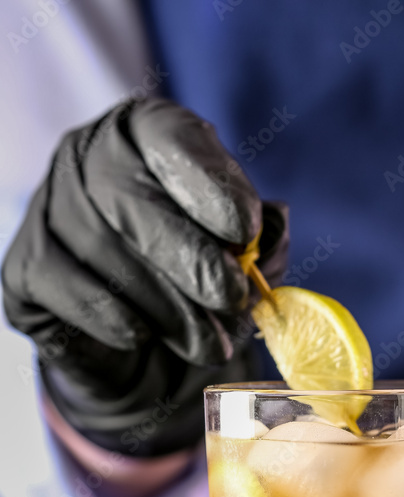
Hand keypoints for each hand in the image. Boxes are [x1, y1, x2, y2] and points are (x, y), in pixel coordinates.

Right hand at [2, 98, 287, 455]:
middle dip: (191, 256)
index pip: (172, 138)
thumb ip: (263, 241)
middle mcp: (90, 158)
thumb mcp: (239, 257)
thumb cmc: (194, 286)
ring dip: (166, 305)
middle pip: (131, 197)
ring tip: (209, 343)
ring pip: (105, 251)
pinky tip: (144, 337)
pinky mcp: (25, 266)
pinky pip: (68, 288)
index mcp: (147, 136)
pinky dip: (114, 318)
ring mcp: (49, 208)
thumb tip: (274, 231)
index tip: (247, 232)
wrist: (138, 349)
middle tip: (232, 298)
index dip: (210, 184)